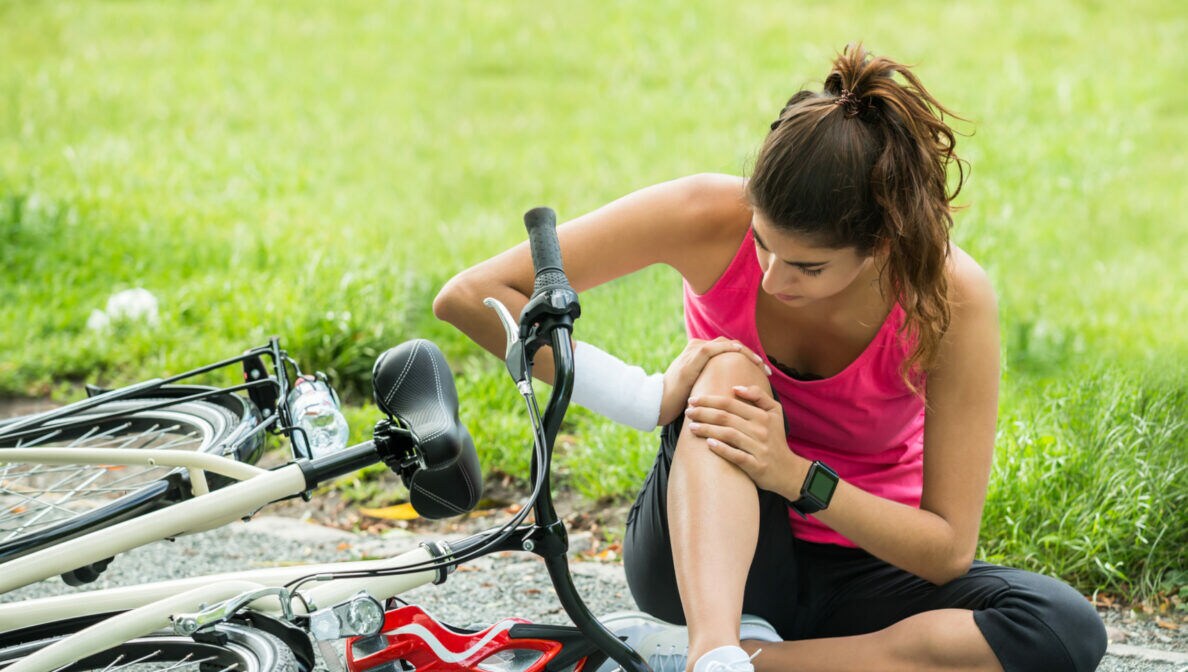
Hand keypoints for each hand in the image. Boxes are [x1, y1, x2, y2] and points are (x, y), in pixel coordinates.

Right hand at [659, 339, 769, 425]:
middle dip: (750, 355)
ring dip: (745, 352)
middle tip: (766, 369)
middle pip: (730, 344)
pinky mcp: (690, 359)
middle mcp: (696, 348)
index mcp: (699, 354)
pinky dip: (728, 349)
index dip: (747, 358)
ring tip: (760, 365)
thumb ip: (712, 385)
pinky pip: (712, 348)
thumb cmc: (677, 401)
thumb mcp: (698, 390)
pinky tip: (741, 355)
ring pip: (725, 343)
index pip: (728, 350)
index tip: (762, 372)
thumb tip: (731, 394)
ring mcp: (692, 351)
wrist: (655, 403)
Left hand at [684, 385, 807, 496]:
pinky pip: (737, 456)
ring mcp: (759, 448)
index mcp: (763, 415)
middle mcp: (761, 430)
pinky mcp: (757, 466)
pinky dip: (722, 449)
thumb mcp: (775, 413)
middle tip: (688, 412)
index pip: (731, 403)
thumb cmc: (775, 438)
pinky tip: (708, 444)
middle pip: (726, 418)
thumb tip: (736, 388)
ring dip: (707, 430)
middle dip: (703, 413)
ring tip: (691, 427)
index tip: (693, 399)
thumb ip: (758, 396)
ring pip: (728, 435)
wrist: (788, 471)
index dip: (710, 400)